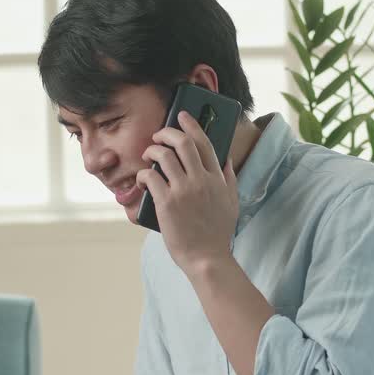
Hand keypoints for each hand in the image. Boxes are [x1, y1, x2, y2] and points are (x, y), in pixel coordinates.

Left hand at [137, 111, 238, 275]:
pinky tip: (142, 180)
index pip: (204, 142)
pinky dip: (142, 175)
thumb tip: (225, 159)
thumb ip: (228, 178)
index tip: (181, 116)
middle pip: (182, 142)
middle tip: (157, 136)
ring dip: (151, 151)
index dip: (191, 125)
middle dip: (166, 132)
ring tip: (147, 157)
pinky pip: (150, 177)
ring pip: (163, 155)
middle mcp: (201, 180)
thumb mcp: (231, 202)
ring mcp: (183, 190)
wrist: (208, 258)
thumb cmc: (217, 233)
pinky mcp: (167, 203)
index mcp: (217, 178)